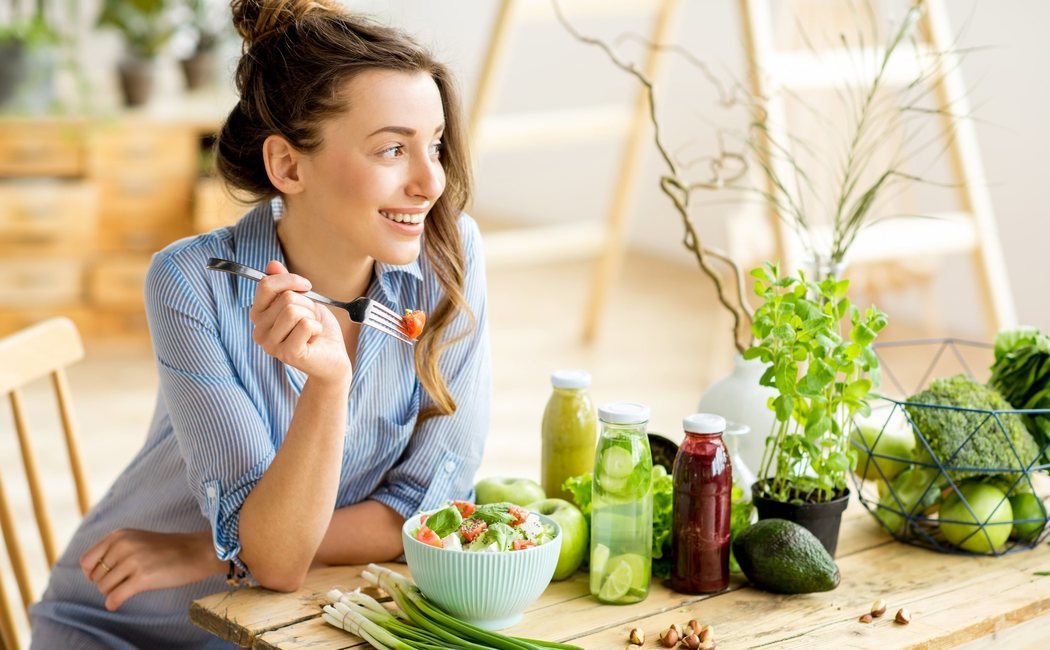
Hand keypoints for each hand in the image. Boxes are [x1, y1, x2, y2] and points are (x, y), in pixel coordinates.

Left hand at [79, 529, 224, 610]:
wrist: (196, 552)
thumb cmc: (167, 548)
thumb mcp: (137, 539)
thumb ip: (113, 549)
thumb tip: (87, 571)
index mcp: (119, 535)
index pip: (86, 560)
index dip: (91, 572)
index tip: (104, 576)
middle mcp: (123, 546)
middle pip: (95, 576)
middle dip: (105, 583)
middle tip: (123, 582)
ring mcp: (133, 561)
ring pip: (104, 587)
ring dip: (113, 592)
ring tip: (128, 587)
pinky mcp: (143, 578)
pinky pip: (115, 597)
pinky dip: (113, 603)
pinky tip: (117, 603)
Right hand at [248, 260, 350, 383]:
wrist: (333, 358)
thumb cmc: (317, 330)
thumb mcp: (302, 301)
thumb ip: (285, 284)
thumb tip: (272, 264)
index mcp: (259, 316)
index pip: (266, 285)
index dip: (290, 280)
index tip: (306, 286)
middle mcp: (259, 331)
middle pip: (285, 298)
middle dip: (306, 304)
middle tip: (310, 319)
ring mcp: (271, 345)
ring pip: (293, 310)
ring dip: (311, 316)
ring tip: (312, 329)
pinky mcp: (288, 354)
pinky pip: (305, 325)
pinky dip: (316, 327)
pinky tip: (315, 338)